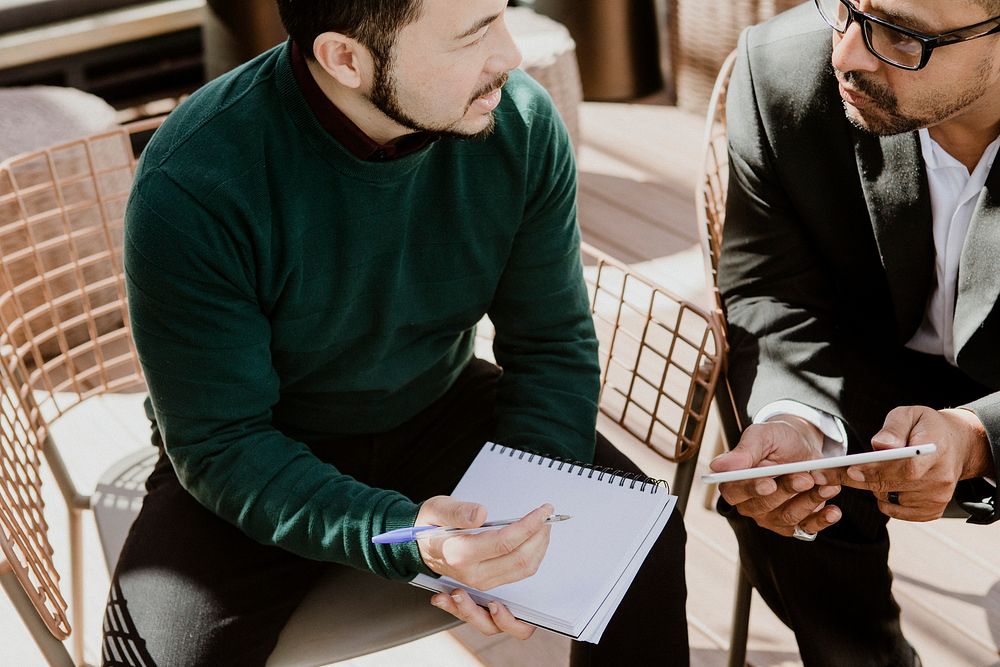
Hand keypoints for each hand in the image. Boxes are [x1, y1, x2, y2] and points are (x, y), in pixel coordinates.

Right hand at [417, 497, 552, 638]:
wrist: (419, 546)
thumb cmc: (430, 525)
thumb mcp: (438, 509)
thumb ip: (458, 512)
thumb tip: (480, 514)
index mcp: (459, 554)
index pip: (504, 542)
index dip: (528, 525)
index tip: (542, 510)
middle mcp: (472, 573)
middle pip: (520, 559)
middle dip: (539, 535)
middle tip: (547, 515)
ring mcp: (481, 581)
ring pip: (524, 569)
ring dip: (540, 546)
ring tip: (543, 525)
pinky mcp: (488, 582)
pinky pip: (519, 573)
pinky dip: (533, 555)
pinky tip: (534, 539)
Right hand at [709, 417, 842, 536]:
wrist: (803, 445)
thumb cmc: (777, 439)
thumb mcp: (762, 436)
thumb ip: (744, 452)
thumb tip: (717, 466)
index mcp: (735, 482)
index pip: (735, 492)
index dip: (751, 490)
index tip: (768, 483)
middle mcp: (751, 504)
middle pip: (764, 506)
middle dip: (787, 491)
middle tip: (805, 477)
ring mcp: (772, 517)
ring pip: (788, 517)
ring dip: (809, 502)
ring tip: (826, 486)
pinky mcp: (795, 523)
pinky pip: (807, 528)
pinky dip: (821, 520)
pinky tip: (833, 510)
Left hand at [839, 406, 991, 520]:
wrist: (956, 446)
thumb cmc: (926, 427)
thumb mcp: (910, 415)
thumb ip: (894, 428)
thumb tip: (880, 445)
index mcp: (936, 450)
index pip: (905, 467)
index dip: (877, 470)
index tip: (850, 470)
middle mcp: (940, 479)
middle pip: (891, 485)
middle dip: (857, 479)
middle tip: (823, 474)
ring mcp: (937, 498)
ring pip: (888, 499)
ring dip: (874, 487)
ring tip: (875, 470)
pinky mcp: (932, 511)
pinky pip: (895, 512)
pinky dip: (885, 500)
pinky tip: (889, 484)